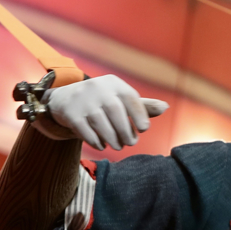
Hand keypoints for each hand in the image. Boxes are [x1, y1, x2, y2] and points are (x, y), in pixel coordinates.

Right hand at [41, 74, 168, 150]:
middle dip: (125, 130)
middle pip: (116, 111)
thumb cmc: (102, 100)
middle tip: (131, 143)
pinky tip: (102, 145)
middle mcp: (98, 88)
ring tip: (118, 146)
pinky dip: (95, 141)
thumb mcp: (121, 98)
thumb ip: (142, 105)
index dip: (140, 114)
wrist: (65, 98)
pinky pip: (85, 130)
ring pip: (100, 122)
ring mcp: (82, 100)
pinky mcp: (70, 113)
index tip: (144, 129)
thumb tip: (165, 107)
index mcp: (114, 83)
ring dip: (112, 138)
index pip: (130, 98)